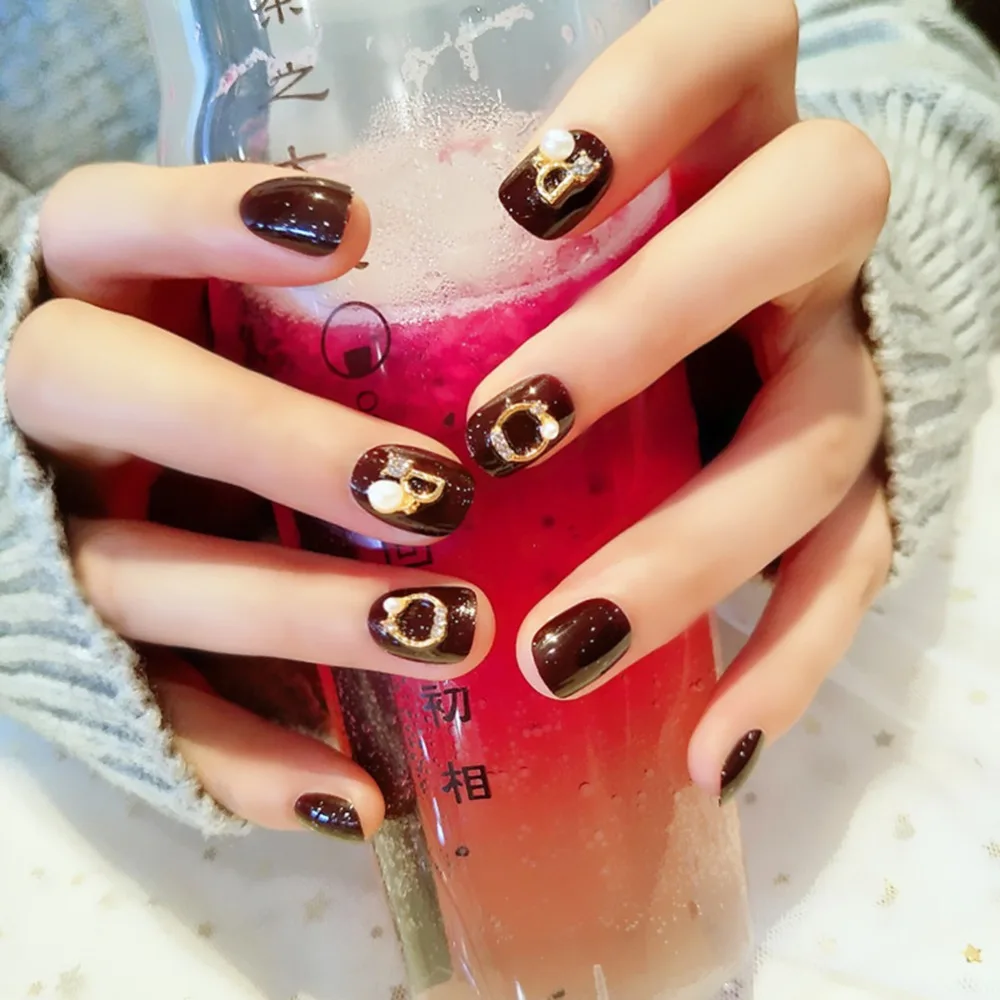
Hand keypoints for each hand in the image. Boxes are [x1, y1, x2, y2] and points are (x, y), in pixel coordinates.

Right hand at [6, 163, 493, 835]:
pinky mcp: (75, 657)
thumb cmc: (170, 365)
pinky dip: (251, 763)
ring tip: (441, 634)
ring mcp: (45, 541)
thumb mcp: (200, 306)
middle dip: (267, 442)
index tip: (350, 231)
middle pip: (112, 397)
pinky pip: (147, 715)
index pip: (107, 223)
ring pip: (138, 575)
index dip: (207, 220)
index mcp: (77, 295)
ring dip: (294, 614)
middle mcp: (39, 412)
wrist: (54, 468)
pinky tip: (356, 793)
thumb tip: (411, 248)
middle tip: (426, 489)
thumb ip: (265, 285)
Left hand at [477, 0, 891, 797]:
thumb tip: (292, 248)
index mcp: (729, 129)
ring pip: (813, 442)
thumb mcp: (554, 216)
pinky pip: (851, 570)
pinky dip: (781, 662)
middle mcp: (808, 235)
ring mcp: (845, 360)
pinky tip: (705, 748)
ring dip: (690, 550)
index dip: (645, 96)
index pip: (727, 43)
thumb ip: (466, 223)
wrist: (762, 301)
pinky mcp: (867, 479)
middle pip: (786, 234)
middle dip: (648, 326)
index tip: (523, 191)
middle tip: (504, 432)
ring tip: (564, 646)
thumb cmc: (611, 254)